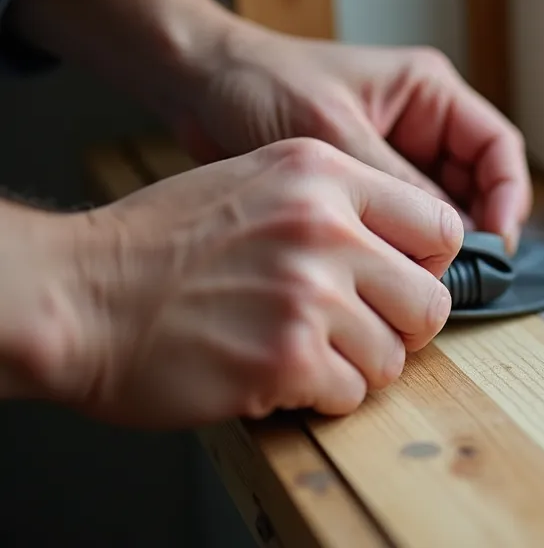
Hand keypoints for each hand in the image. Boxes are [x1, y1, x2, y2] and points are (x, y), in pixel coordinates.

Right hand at [56, 139, 460, 428]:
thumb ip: (338, 205)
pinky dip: (319, 396)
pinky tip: (274, 372)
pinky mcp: (288, 358)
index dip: (425, 267)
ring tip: (301, 350)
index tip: (400, 284)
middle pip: (430, 301)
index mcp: (323, 174)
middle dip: (399, 328)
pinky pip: (351, 394)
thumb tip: (409, 250)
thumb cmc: (160, 245)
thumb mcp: (256, 181)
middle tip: (356, 331)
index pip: (439, 226)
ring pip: (394, 357)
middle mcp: (326, 228)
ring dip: (355, 367)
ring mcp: (310, 294)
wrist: (77, 294)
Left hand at [173, 22, 531, 252]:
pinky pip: (401, 225)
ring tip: (421, 282)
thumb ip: (395, 182)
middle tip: (456, 276)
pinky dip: (402, 251)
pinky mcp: (366, 189)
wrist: (196, 85)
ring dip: (436, 247)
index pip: (497, 148)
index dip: (508, 197)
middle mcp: (421, 126)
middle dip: (473, 231)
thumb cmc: (259, 84)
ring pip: (441, 213)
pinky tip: (388, 275)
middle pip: (478, 187)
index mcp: (428, 93)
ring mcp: (395, 158)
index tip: (496, 244)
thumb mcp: (333, 131)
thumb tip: (447, 235)